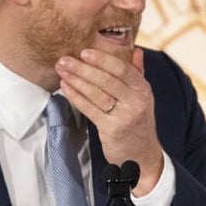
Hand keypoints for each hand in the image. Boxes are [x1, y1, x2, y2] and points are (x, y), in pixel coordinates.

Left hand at [56, 47, 163, 195]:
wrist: (143, 155)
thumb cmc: (138, 123)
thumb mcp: (143, 97)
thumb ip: (137, 73)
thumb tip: (136, 50)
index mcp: (143, 89)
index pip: (123, 69)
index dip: (103, 59)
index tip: (84, 52)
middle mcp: (136, 102)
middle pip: (107, 80)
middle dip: (83, 68)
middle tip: (64, 60)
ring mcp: (124, 116)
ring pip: (97, 94)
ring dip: (76, 80)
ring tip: (62, 71)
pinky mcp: (112, 130)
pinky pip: (90, 109)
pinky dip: (76, 97)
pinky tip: (66, 87)